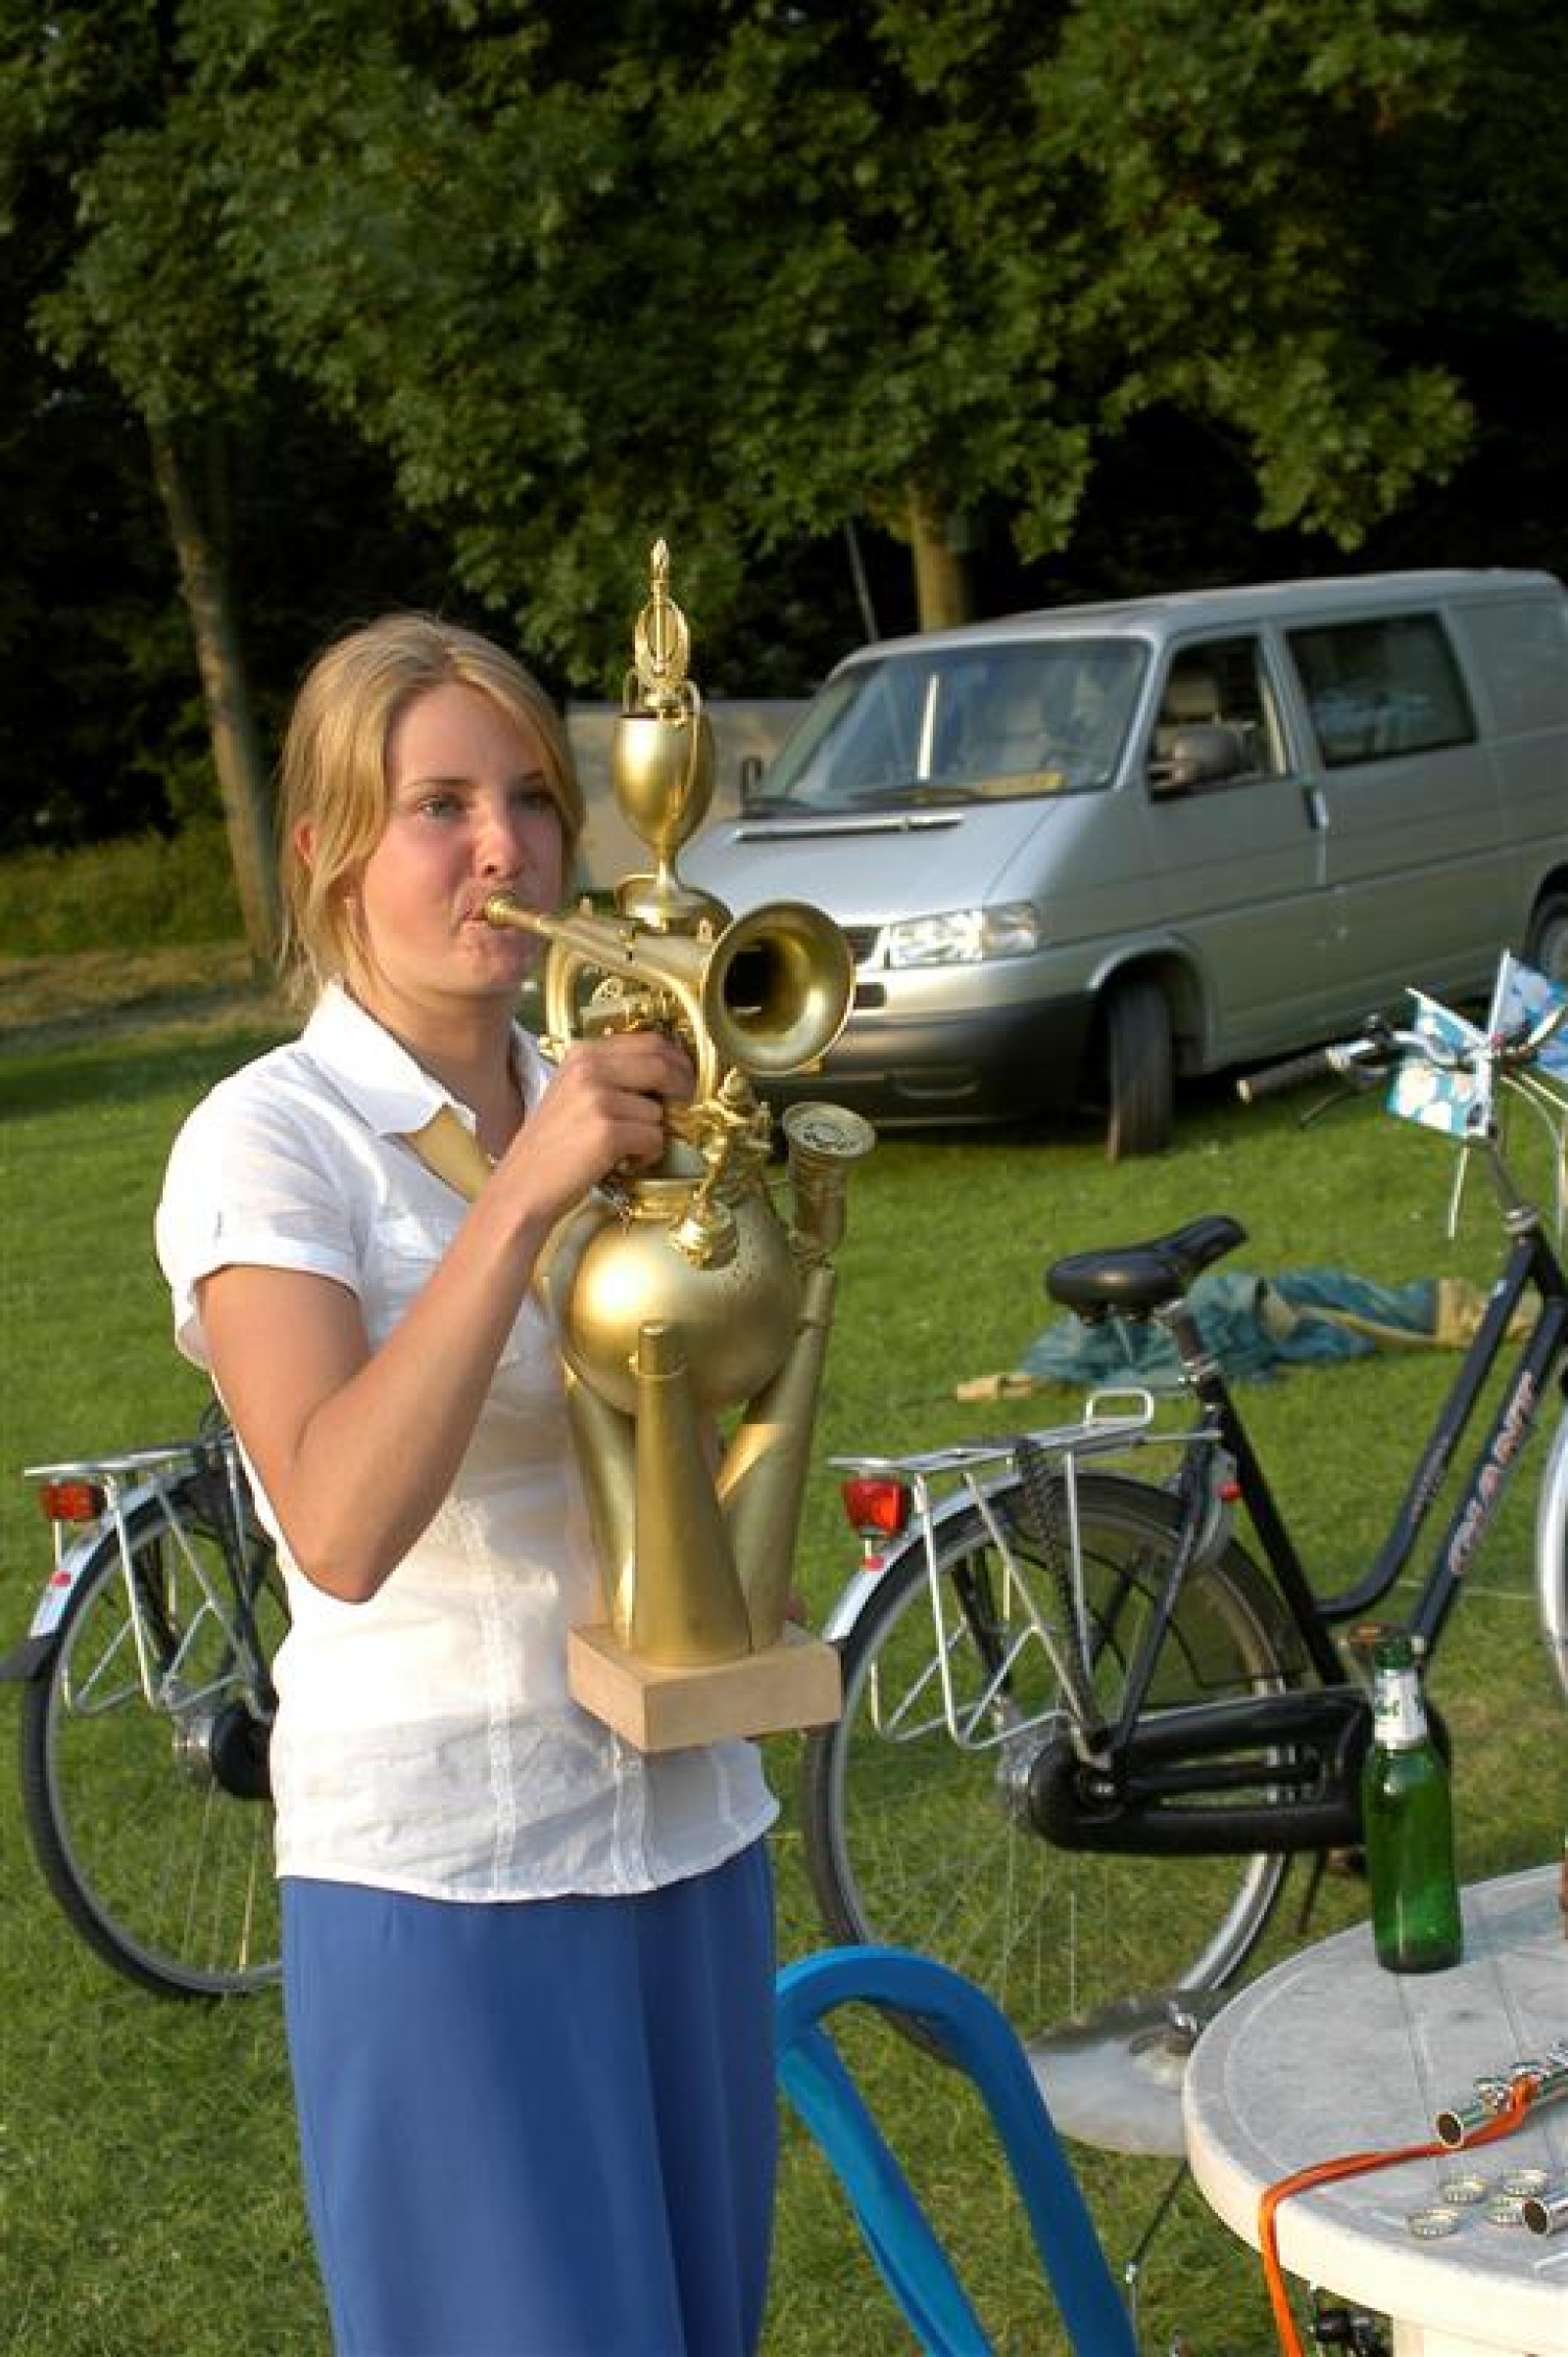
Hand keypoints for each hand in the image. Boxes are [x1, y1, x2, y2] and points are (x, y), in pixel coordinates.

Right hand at [493, 1031, 694, 1225]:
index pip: (648, 1040)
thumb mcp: (573, 1094)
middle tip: (686, 1105)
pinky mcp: (607, 1132)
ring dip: (653, 1133)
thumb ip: (612, 1076)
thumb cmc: (551, 1147)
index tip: (686, 1075)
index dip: (677, 1059)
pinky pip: (654, 1138)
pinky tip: (628, 1161)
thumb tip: (667, 1073)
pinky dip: (648, 1155)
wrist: (522, 1187)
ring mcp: (597, 1099)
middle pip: (661, 1065)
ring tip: (629, 1148)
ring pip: (658, 1110)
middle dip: (683, 1087)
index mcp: (582, 1054)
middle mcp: (588, 1069)